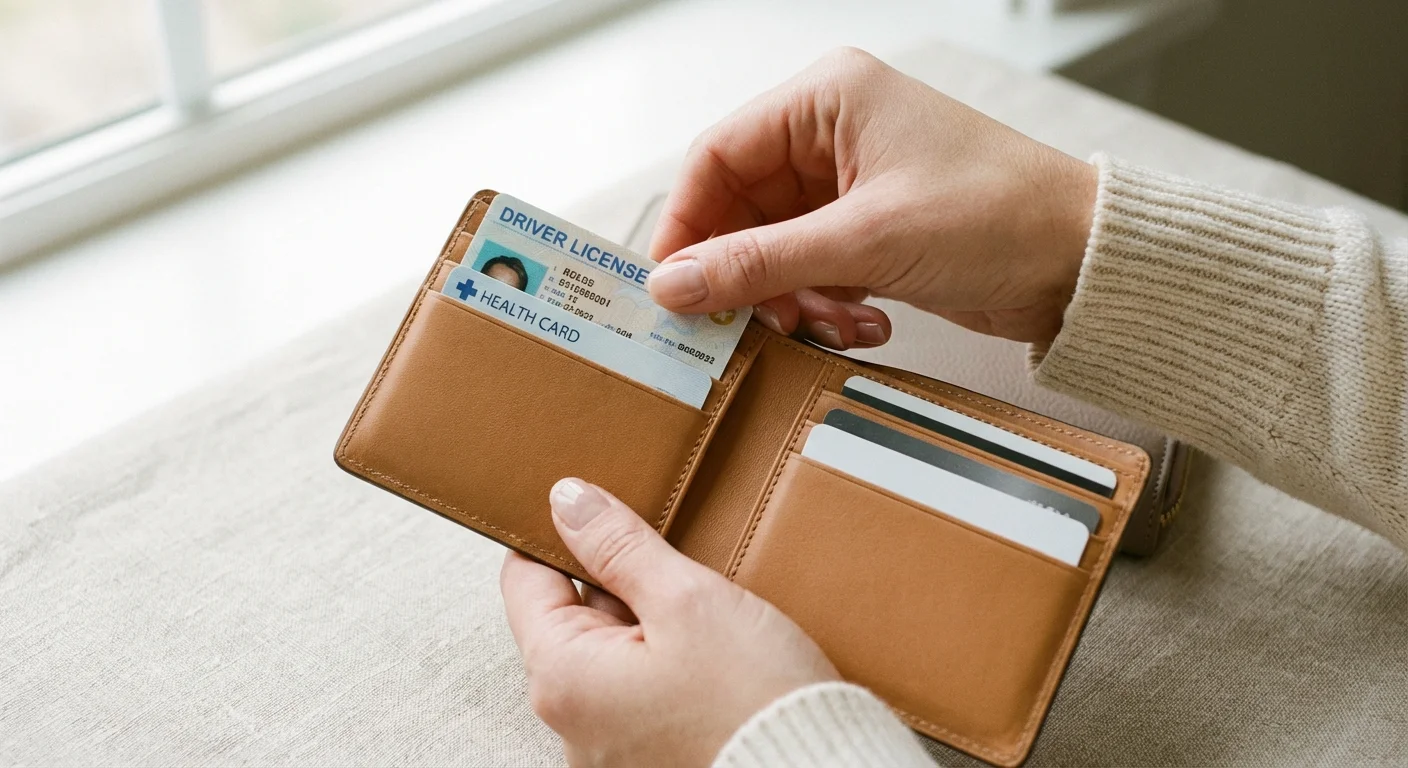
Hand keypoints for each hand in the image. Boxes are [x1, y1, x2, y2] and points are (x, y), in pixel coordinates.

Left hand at [500, 478, 838, 766]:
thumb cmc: (755, 702)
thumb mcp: (686, 598)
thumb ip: (619, 546)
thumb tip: (569, 502)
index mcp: (562, 679)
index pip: (525, 579)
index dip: (561, 534)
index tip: (601, 511)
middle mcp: (573, 721)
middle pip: (571, 616)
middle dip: (617, 579)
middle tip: (672, 562)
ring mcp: (609, 745)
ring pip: (611, 652)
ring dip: (648, 621)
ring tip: (703, 611)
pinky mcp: (648, 755)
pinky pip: (639, 689)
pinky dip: (667, 660)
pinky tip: (711, 649)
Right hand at [646, 47, 1096, 348]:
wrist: (1084, 263)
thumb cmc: (1000, 217)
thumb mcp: (866, 241)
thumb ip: (759, 263)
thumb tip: (675, 284)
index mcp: (828, 99)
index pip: (718, 155)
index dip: (687, 224)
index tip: (672, 287)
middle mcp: (834, 133)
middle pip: (742, 210)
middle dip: (748, 274)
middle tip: (750, 324)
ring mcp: (852, 184)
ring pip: (774, 250)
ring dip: (792, 298)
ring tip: (831, 323)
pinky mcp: (872, 230)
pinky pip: (813, 271)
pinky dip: (825, 306)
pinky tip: (866, 322)